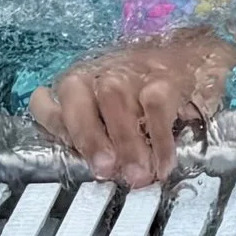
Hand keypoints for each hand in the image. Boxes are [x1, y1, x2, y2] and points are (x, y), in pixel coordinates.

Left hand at [28, 29, 235, 187]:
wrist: (188, 59)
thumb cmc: (137, 92)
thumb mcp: (103, 107)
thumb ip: (85, 134)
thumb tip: (88, 167)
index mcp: (75, 85)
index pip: (47, 104)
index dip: (55, 128)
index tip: (70, 152)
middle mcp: (97, 75)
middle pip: (78, 98)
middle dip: (89, 136)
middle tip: (104, 168)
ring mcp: (131, 74)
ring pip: (118, 102)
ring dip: (127, 143)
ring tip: (136, 175)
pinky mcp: (164, 80)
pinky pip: (158, 111)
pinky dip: (161, 142)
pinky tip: (162, 166)